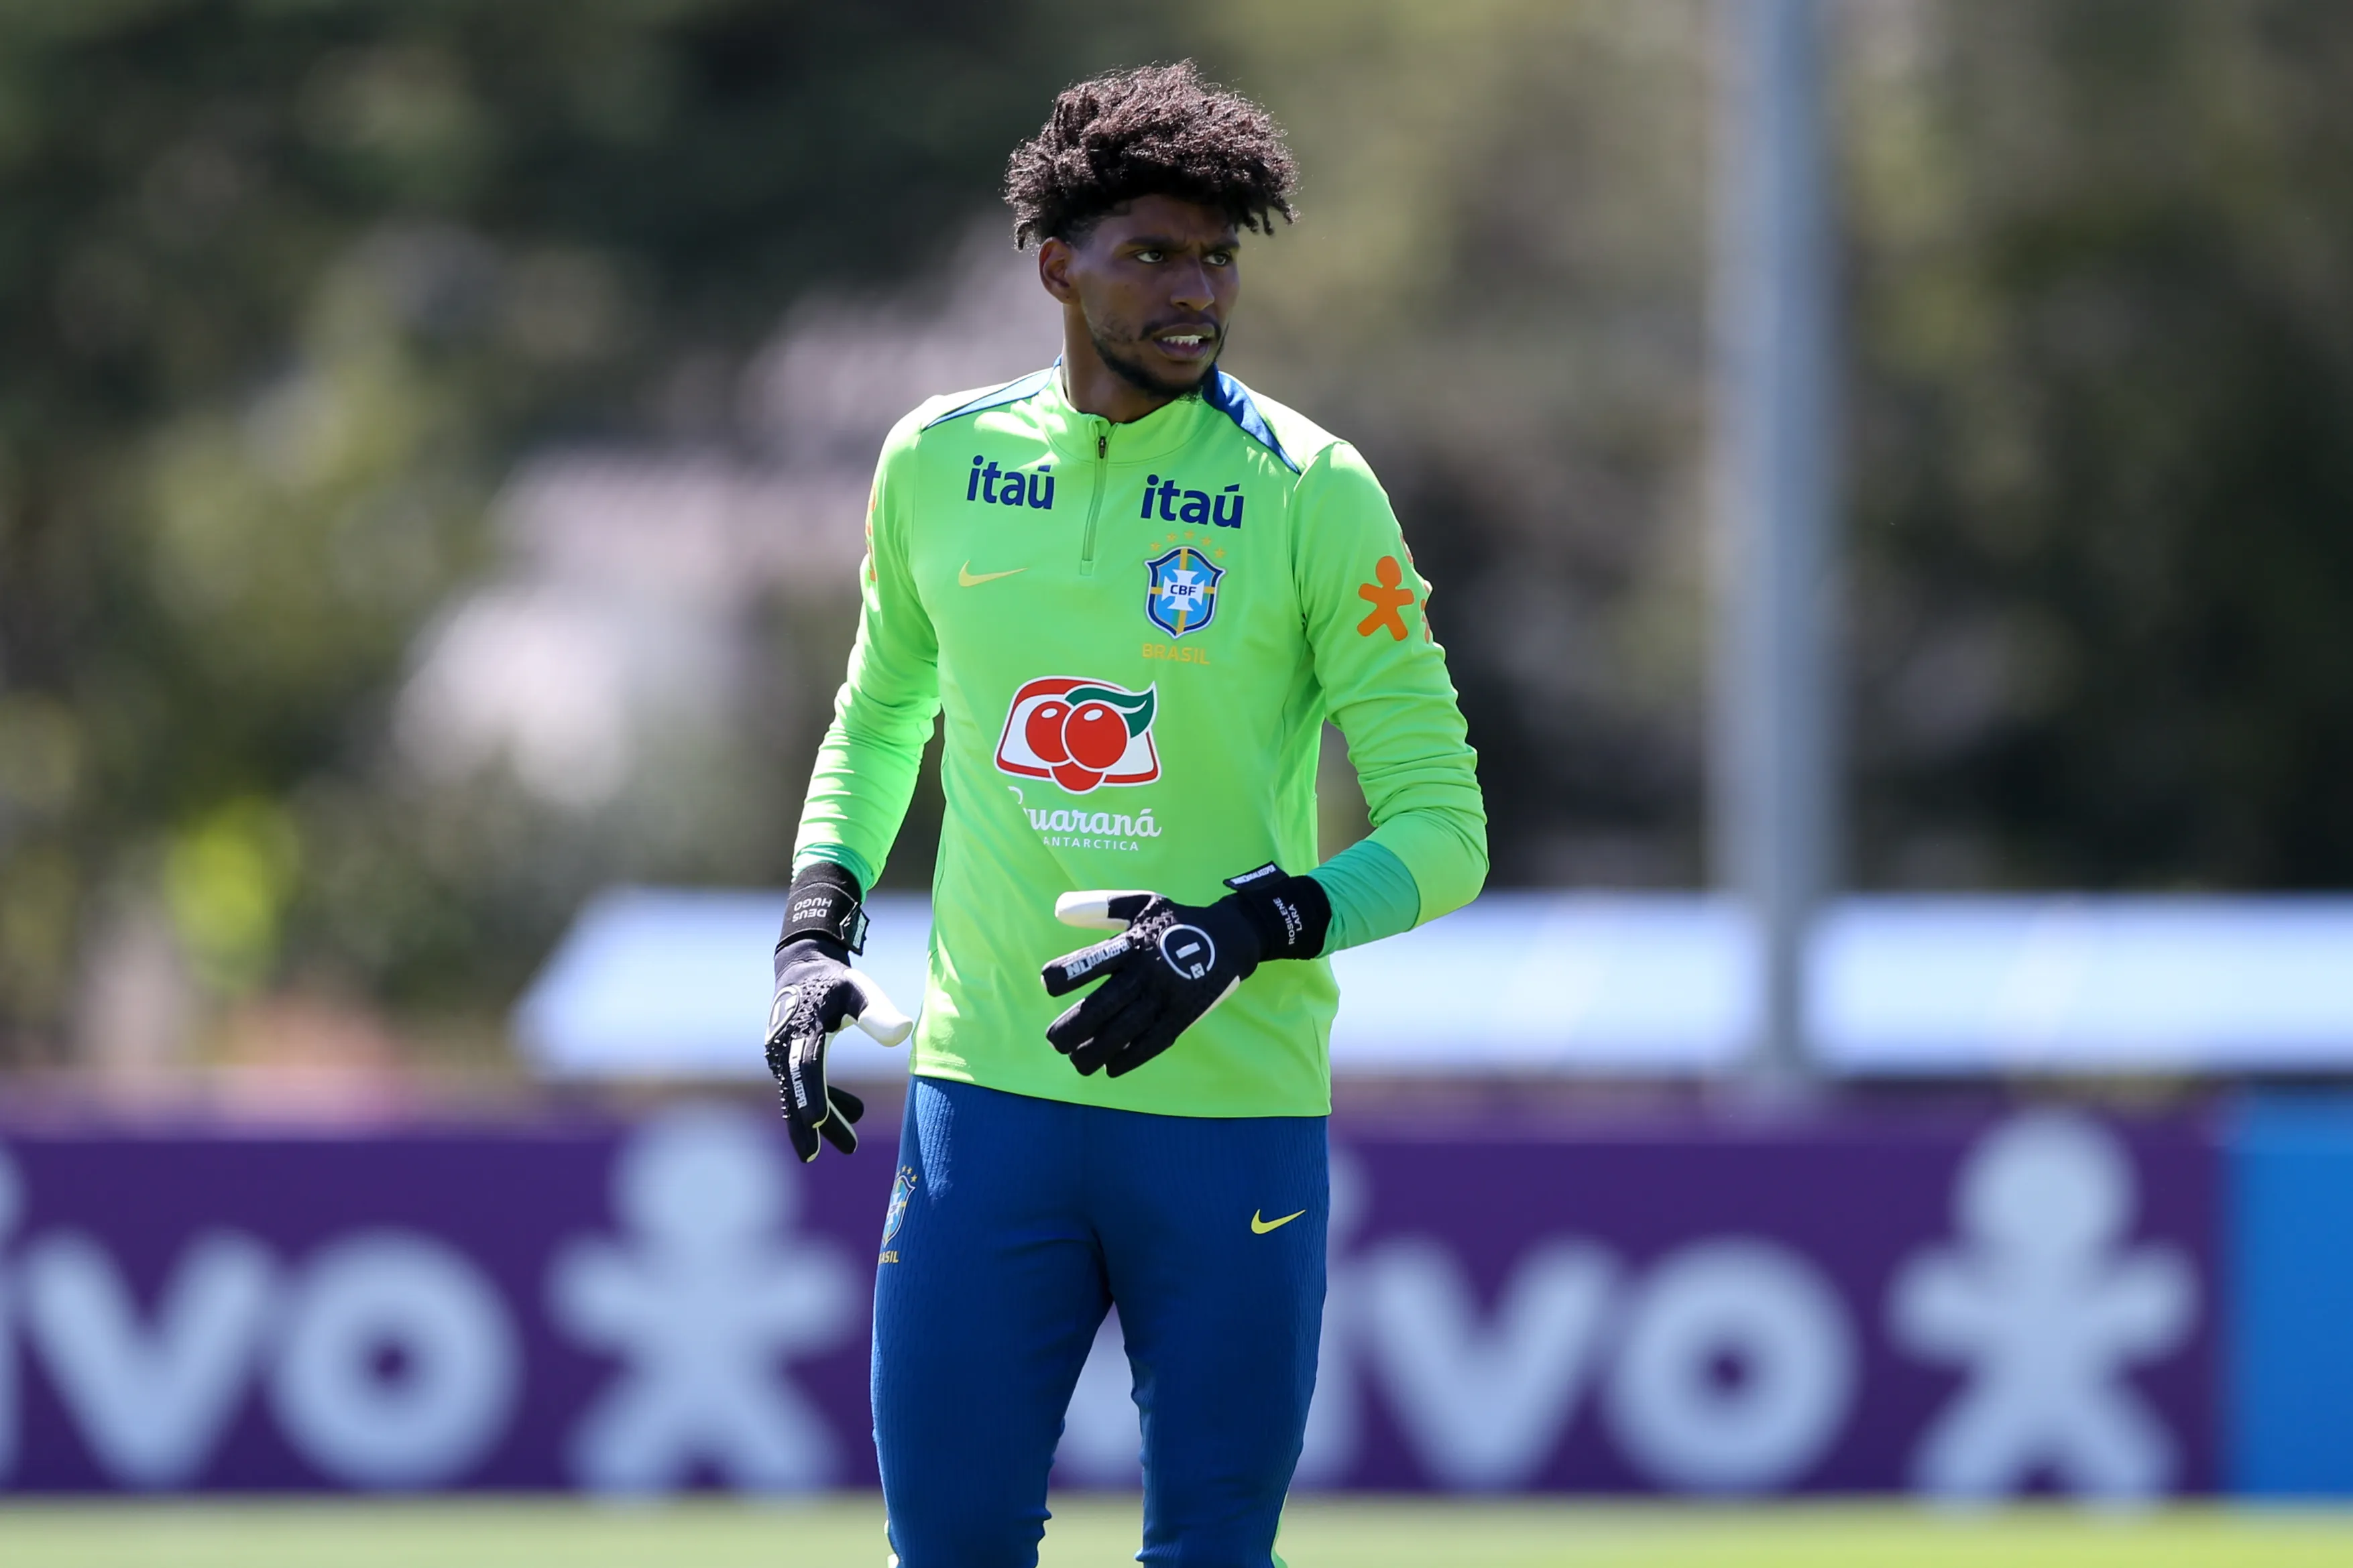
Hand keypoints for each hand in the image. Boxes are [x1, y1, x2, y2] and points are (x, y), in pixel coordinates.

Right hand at [764, 865, 911, 1160]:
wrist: (803, 967)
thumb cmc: (836, 981)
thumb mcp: (859, 990)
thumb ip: (878, 1012)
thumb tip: (904, 1032)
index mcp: (803, 1028)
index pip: (807, 1067)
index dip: (813, 1094)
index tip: (817, 1119)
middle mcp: (784, 1045)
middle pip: (796, 1090)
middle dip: (807, 1123)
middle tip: (814, 1155)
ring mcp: (780, 1054)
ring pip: (797, 1093)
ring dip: (820, 1118)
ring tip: (849, 1145)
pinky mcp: (784, 1059)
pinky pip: (800, 1086)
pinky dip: (822, 1100)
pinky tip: (851, 1113)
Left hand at [1039, 865, 1328, 1077]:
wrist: (1230, 937)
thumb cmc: (1176, 921)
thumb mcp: (1142, 903)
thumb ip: (1100, 906)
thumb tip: (1059, 909)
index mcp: (1135, 942)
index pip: (1097, 958)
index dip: (1071, 971)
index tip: (1048, 983)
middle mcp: (1149, 970)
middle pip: (1108, 1002)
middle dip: (1077, 1025)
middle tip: (1054, 1041)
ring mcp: (1169, 995)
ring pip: (1128, 1028)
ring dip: (1098, 1048)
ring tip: (1076, 1061)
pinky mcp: (1186, 1014)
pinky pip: (1156, 1041)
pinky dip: (1133, 1057)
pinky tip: (1111, 1068)